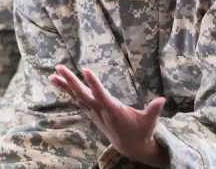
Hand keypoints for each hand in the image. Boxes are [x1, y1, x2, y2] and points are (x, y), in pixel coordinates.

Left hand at [50, 65, 168, 167]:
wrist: (131, 147)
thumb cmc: (142, 131)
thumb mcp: (150, 122)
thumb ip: (154, 110)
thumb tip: (162, 99)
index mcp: (113, 110)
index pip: (101, 95)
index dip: (94, 83)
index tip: (86, 70)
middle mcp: (100, 111)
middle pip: (82, 94)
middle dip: (71, 81)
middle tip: (59, 68)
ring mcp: (94, 113)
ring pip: (77, 97)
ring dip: (65, 86)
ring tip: (53, 75)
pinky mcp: (92, 114)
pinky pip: (77, 101)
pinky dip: (69, 92)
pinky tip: (61, 84)